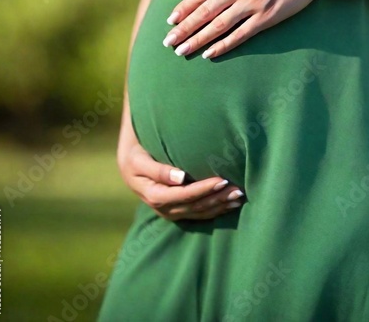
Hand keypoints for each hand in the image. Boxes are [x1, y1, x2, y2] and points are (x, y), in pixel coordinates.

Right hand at [118, 143, 245, 219]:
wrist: (129, 163)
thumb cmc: (135, 155)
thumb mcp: (139, 159)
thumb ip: (158, 170)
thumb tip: (180, 178)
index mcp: (154, 195)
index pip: (184, 195)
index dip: (204, 189)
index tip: (222, 180)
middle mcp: (164, 208)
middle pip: (196, 207)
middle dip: (218, 198)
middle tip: (238, 189)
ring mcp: (172, 211)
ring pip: (200, 213)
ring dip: (220, 205)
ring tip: (239, 196)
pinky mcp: (179, 210)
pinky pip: (200, 213)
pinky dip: (216, 208)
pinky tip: (231, 203)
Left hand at [162, 0, 328, 57]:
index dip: (184, 8)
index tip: (170, 21)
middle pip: (204, 11)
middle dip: (183, 28)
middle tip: (168, 42)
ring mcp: (252, 3)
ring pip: (217, 25)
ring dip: (197, 39)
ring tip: (182, 50)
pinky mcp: (267, 16)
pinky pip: (240, 34)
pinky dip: (223, 45)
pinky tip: (209, 53)